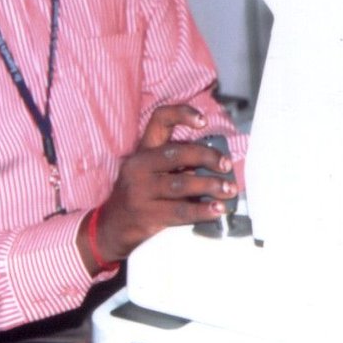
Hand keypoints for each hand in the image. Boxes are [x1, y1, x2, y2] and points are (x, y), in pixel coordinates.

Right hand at [87, 104, 234, 264]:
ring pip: (181, 184)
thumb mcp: (151, 172)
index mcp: (143, 151)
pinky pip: (180, 211)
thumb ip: (178, 164)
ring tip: (229, 190)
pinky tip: (217, 210)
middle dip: (207, 157)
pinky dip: (203, 210)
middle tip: (226, 165)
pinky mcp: (146, 215)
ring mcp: (140, 191)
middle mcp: (138, 167)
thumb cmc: (141, 195)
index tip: (203, 121)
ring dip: (211, 186)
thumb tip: (217, 164)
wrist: (113, 228)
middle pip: (176, 153)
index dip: (182, 114)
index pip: (159, 120)